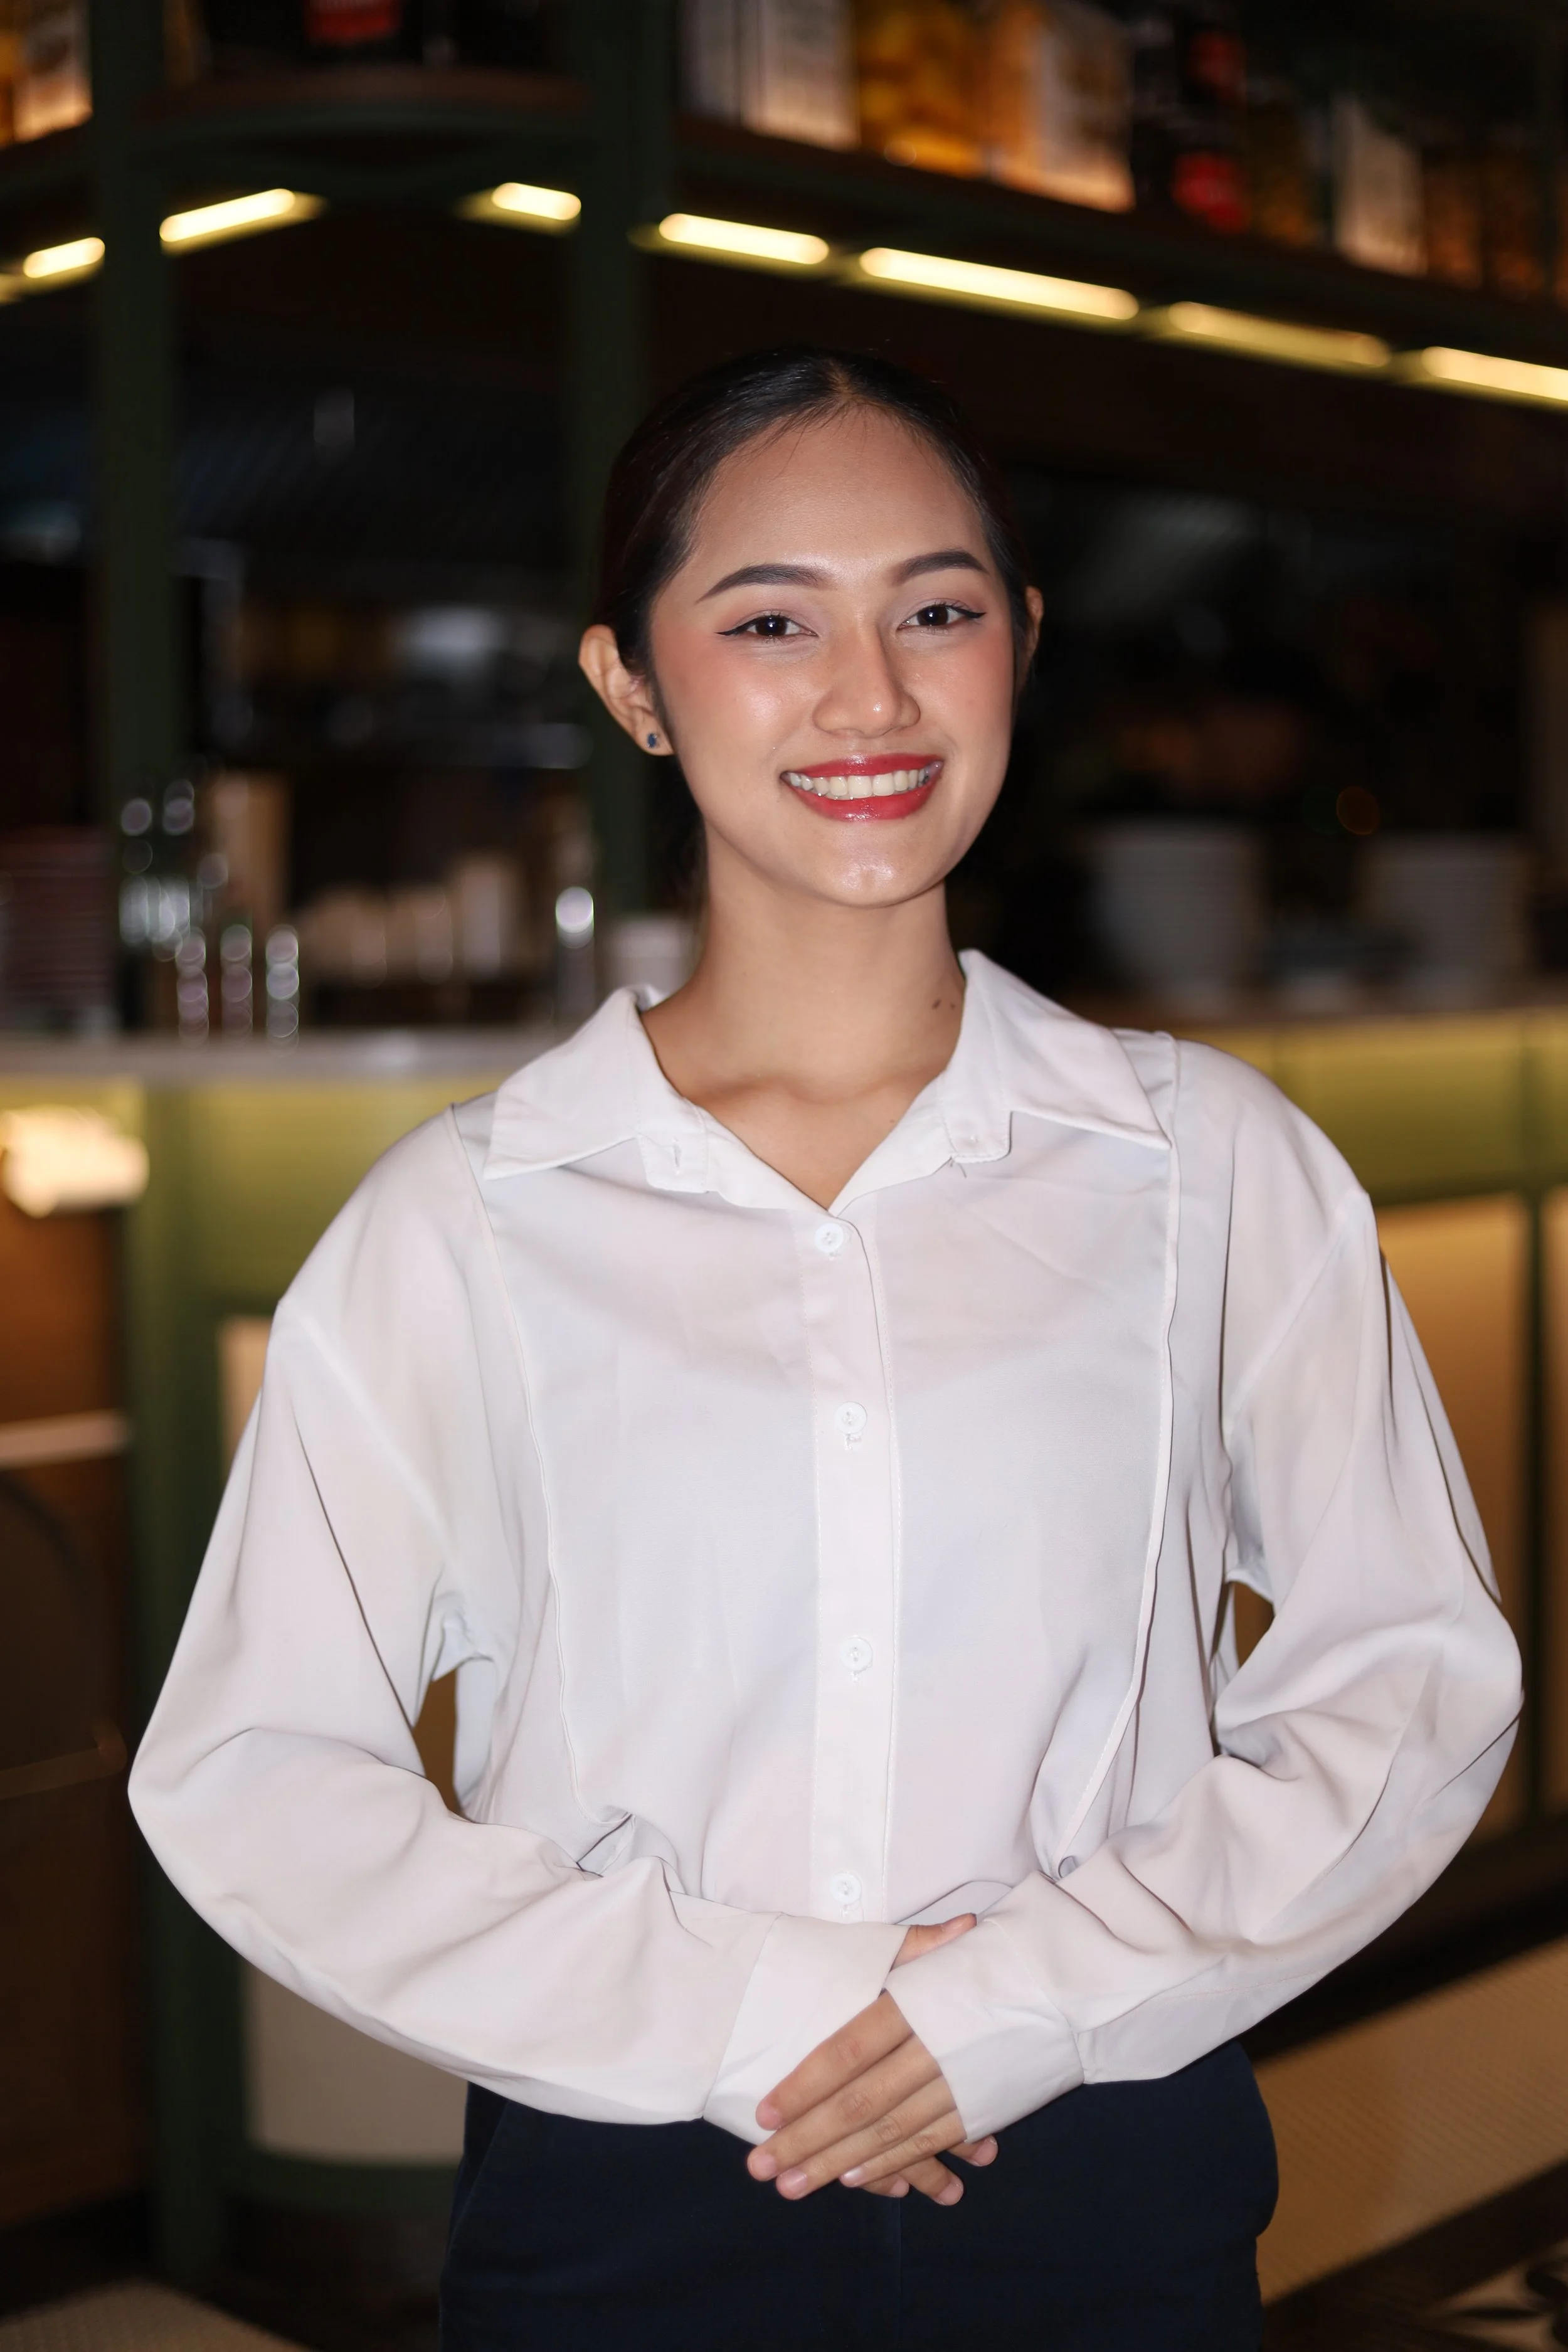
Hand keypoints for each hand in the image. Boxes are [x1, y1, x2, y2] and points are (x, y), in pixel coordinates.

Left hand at [747, 1915, 997, 2206]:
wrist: (1076, 1986)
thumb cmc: (1002, 1958)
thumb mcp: (949, 1948)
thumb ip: (915, 1947)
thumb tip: (884, 1940)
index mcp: (914, 2003)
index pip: (846, 2051)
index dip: (804, 2085)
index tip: (764, 2113)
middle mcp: (931, 2048)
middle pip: (858, 2102)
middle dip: (807, 2139)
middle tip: (761, 2168)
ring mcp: (957, 2084)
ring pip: (889, 2132)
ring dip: (839, 2162)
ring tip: (795, 2184)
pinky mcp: (981, 2106)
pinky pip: (929, 2140)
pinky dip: (893, 2162)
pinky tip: (858, 2179)